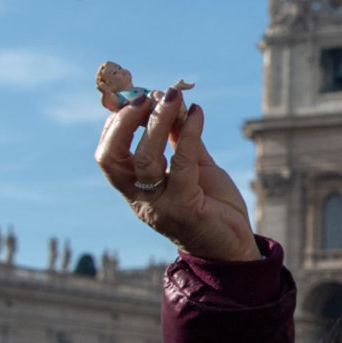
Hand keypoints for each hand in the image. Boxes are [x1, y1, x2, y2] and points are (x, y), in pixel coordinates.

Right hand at [97, 86, 258, 262]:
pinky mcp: (186, 209)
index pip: (108, 155)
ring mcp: (160, 206)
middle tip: (145, 97)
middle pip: (114, 158)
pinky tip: (197, 114)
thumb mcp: (192, 166)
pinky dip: (190, 134)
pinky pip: (183, 163)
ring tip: (171, 97)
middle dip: (125, 122)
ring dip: (157, 122)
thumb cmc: (210, 205)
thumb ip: (180, 139)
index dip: (115, 123)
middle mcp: (140, 199)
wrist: (233, 247)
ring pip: (145, 159)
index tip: (133, 95)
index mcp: (134, 189)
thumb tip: (169, 100)